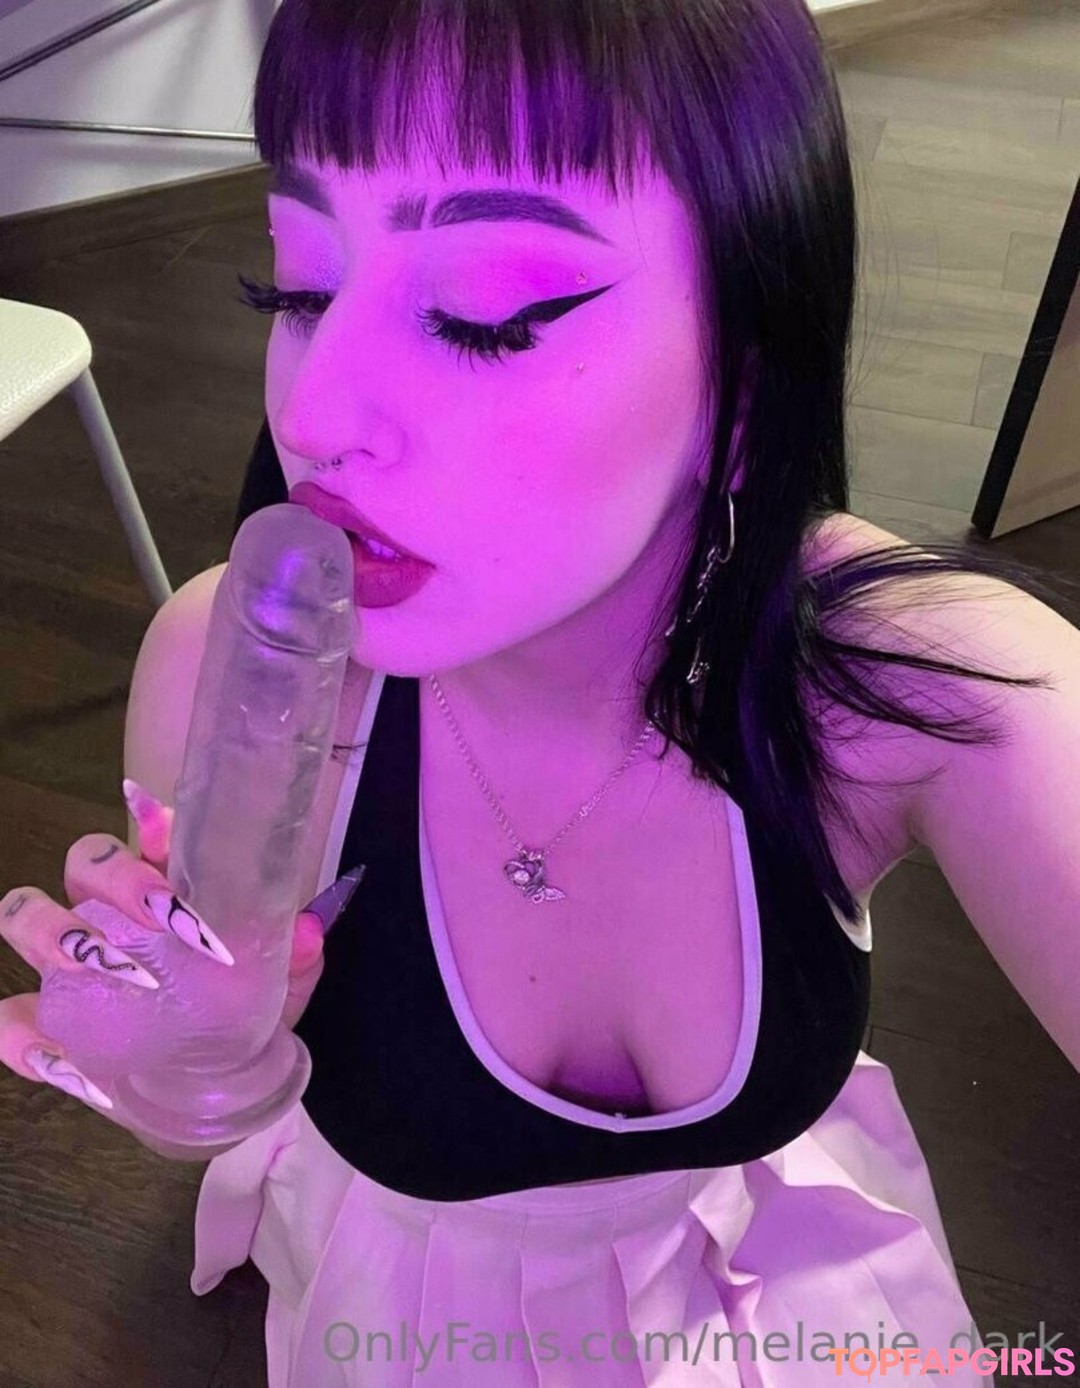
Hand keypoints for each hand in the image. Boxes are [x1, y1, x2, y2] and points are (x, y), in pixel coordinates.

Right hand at [0, 781, 325, 1121]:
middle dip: (115, 875)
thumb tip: (306, 933)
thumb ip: (294, 958)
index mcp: (164, 891)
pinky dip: (19, 1034)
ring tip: (106, 966)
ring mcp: (67, 969)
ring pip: (24, 914)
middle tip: (160, 915)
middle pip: (84, 860)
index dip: (152, 826)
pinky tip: (57, 1056)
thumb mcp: (278, 987)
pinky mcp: (45, 1029)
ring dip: (55, 931)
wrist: (212, 1088)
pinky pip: (7, 1021)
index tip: (170, 836)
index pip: (148, 835)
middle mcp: (108, 915)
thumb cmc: (241, 1016)